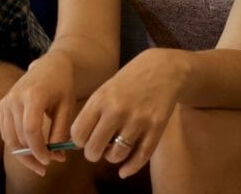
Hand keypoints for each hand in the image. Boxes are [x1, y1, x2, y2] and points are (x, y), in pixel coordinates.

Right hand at [0, 53, 77, 174]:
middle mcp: (14, 98)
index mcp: (33, 96)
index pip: (31, 130)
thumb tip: (56, 156)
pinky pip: (5, 132)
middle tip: (48, 164)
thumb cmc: (61, 86)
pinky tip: (29, 151)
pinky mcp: (2, 105)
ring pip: (9, 138)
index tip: (49, 161)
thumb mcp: (67, 107)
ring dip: (23, 154)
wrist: (48, 67)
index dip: (38, 149)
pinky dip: (16, 144)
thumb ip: (61, 131)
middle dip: (33, 155)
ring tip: (39, 162)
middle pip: (19, 137)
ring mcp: (6, 101)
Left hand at [70, 48, 181, 177]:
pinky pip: (140, 156)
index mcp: (99, 100)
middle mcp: (117, 111)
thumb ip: (92, 113)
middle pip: (95, 147)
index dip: (78, 142)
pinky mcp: (156, 129)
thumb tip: (78, 141)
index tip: (82, 142)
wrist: (162, 70)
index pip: (78, 132)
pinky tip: (124, 171)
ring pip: (117, 154)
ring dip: (111, 158)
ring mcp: (138, 120)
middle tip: (95, 151)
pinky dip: (130, 168)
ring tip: (112, 152)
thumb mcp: (104, 90)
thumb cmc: (128, 82)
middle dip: (92, 154)